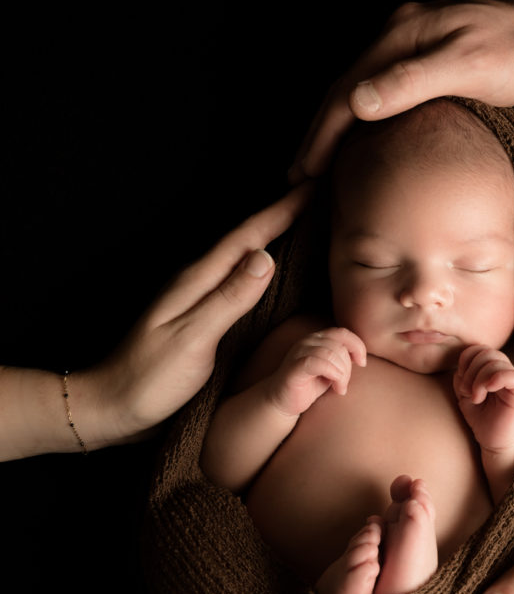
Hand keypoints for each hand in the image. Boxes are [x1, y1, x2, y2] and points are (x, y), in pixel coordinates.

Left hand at [79, 187, 307, 446]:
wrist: (114, 408)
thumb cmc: (150, 379)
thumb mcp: (193, 338)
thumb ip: (229, 298)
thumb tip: (266, 256)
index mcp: (197, 281)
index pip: (247, 238)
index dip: (281, 212)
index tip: (313, 186)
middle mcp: (200, 285)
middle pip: (248, 242)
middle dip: (282, 217)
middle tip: (318, 197)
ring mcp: (201, 303)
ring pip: (246, 262)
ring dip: (275, 241)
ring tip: (306, 226)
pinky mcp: (205, 323)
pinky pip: (242, 287)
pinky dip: (265, 273)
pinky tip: (277, 276)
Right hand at [267, 327, 366, 417]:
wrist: (283, 401)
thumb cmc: (309, 386)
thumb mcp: (332, 370)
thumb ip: (343, 359)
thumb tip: (361, 357)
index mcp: (318, 339)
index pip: (342, 333)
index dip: (357, 346)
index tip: (362, 363)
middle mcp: (308, 341)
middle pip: (339, 346)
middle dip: (348, 368)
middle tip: (343, 385)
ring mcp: (299, 352)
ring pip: (330, 353)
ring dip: (341, 374)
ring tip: (339, 388)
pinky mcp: (294, 366)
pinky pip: (317, 362)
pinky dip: (332, 373)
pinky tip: (334, 386)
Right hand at [291, 0, 513, 180]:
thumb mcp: (470, 67)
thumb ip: (412, 82)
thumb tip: (357, 102)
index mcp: (401, 35)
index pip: (345, 92)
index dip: (322, 135)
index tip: (304, 172)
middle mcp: (398, 33)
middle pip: (343, 89)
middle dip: (319, 134)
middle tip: (298, 176)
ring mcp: (411, 42)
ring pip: (358, 90)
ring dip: (335, 127)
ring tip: (319, 165)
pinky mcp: (425, 54)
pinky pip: (379, 90)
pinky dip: (361, 120)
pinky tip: (360, 143)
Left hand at [453, 345, 513, 454]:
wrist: (494, 442)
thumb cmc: (482, 419)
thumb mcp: (464, 395)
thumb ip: (462, 378)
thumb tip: (461, 367)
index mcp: (491, 369)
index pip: (478, 348)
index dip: (465, 360)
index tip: (461, 382)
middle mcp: (504, 371)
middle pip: (486, 352)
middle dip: (470, 371)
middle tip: (466, 392)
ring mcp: (513, 380)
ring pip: (496, 361)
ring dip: (479, 379)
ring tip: (476, 398)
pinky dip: (498, 378)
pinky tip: (489, 390)